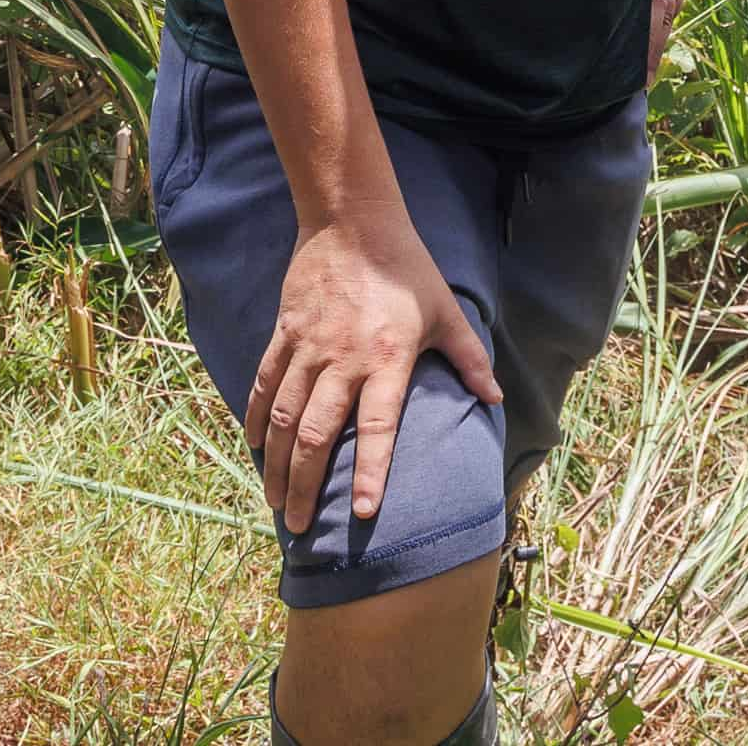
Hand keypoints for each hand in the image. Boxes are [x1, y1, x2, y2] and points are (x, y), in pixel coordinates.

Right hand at [246, 207, 499, 535]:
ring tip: (275, 501)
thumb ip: (471, 359)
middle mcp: (342, 360)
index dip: (369, 472)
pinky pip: (262, 383)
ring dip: (275, 464)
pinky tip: (252, 448)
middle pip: (315, 434)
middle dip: (305, 487)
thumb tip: (495, 399)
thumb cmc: (406, 269)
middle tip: (301, 527)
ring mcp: (308, 348)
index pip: (377, 428)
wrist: (353, 220)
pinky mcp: (285, 334)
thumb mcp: (446, 313)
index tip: (361, 513)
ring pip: (282, 417)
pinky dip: (254, 418)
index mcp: (386, 360)